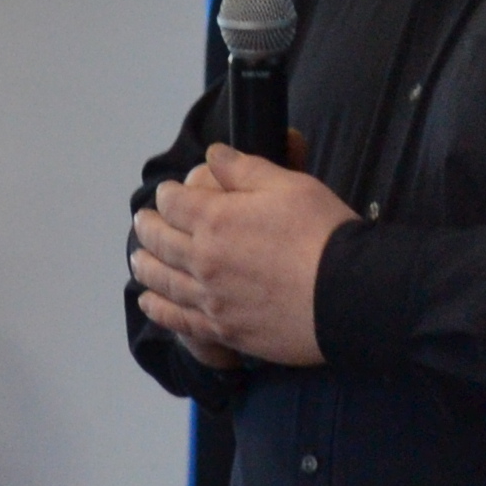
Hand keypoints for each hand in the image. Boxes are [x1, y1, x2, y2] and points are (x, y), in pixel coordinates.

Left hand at [131, 145, 353, 368]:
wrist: (347, 295)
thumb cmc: (322, 234)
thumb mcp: (289, 186)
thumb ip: (245, 169)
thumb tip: (214, 154)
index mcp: (215, 220)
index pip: (173, 202)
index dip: (168, 194)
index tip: (169, 193)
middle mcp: (203, 261)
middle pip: (160, 241)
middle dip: (148, 226)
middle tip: (144, 221)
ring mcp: (210, 299)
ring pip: (162, 281)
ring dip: (145, 265)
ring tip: (138, 258)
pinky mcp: (223, 330)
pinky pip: (178, 320)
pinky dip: (158, 309)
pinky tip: (148, 302)